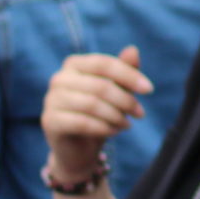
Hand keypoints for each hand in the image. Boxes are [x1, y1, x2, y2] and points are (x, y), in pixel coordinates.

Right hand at [42, 48, 151, 187]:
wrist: (78, 149)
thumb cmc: (99, 113)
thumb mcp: (116, 91)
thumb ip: (124, 70)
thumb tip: (133, 49)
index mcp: (74, 64)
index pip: (104, 64)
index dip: (129, 75)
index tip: (149, 89)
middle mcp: (59, 79)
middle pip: (100, 86)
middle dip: (125, 100)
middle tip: (140, 113)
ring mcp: (52, 100)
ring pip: (92, 105)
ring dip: (116, 116)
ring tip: (127, 124)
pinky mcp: (50, 121)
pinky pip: (82, 123)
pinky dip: (104, 128)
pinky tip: (114, 131)